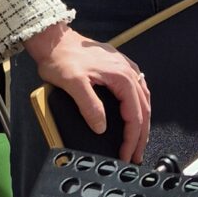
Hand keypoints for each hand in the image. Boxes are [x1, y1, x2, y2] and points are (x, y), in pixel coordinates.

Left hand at [27, 24, 150, 163]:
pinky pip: (137, 90)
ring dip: (141, 122)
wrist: (55, 41)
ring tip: (137, 140)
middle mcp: (128, 72)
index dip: (131, 139)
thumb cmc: (61, 59)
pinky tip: (135, 112)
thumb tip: (101, 127)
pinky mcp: (118, 67)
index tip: (126, 155)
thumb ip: (89, 106)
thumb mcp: (73, 84)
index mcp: (121, 77)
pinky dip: (139, 106)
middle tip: (135, 156)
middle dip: (140, 136)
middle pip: (143, 109)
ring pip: (143, 100)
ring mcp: (125, 68)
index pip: (134, 115)